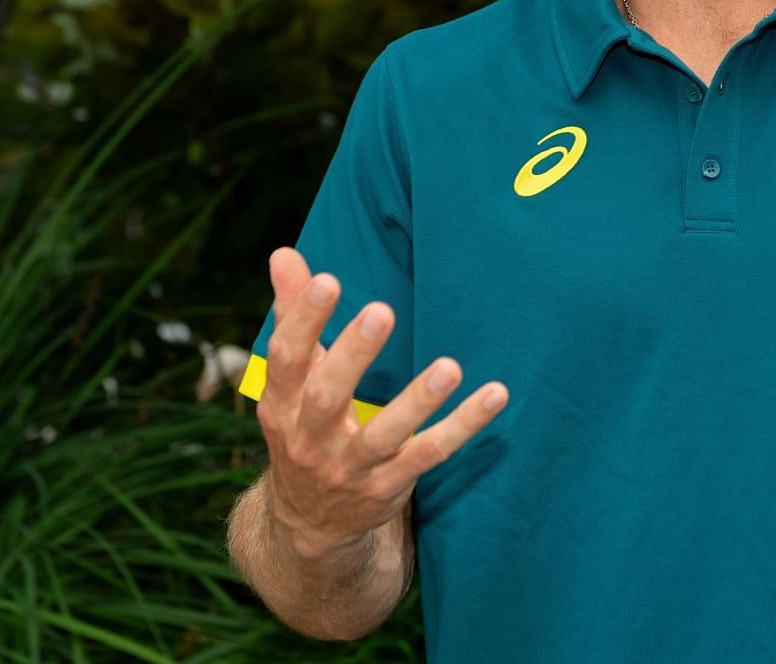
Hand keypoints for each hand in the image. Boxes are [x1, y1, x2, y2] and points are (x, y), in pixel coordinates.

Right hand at [256, 246, 507, 557]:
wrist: (309, 522)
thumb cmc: (306, 425)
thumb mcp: (290, 380)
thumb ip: (292, 316)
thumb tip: (284, 254)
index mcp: (281, 404)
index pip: (285, 359)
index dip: (303, 320)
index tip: (328, 280)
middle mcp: (310, 439)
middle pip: (327, 396)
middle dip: (353, 354)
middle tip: (383, 309)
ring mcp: (350, 468)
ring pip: (384, 435)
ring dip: (417, 401)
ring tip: (450, 367)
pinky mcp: (389, 487)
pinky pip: (430, 455)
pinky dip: (463, 426)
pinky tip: (494, 395)